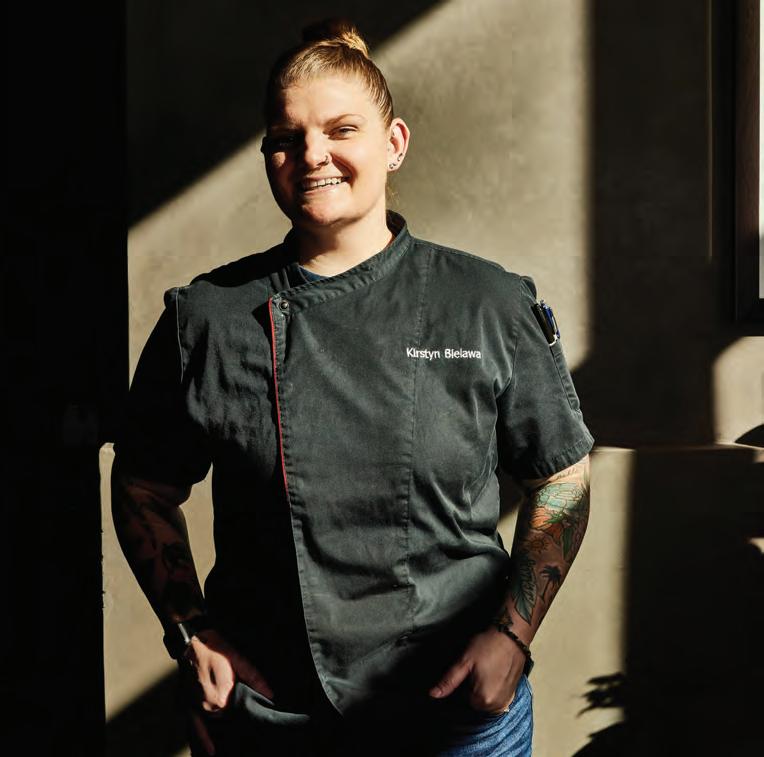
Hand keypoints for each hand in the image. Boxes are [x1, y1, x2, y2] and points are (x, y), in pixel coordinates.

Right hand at [179, 628, 273, 754]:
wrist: (191, 641)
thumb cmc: (215, 649)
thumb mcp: (239, 660)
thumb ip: (254, 678)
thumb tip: (270, 694)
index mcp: (220, 699)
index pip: (238, 716)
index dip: (247, 718)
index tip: (257, 726)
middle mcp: (206, 708)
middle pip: (224, 723)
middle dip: (233, 727)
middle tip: (247, 738)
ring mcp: (194, 708)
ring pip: (208, 729)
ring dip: (215, 739)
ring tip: (222, 750)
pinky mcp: (185, 705)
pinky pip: (192, 727)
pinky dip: (198, 740)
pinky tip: (206, 751)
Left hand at [428, 628, 526, 714]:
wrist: (512, 635)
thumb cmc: (488, 645)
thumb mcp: (464, 661)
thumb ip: (449, 681)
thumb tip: (433, 695)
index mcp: (483, 700)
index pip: (463, 699)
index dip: (464, 682)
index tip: (469, 668)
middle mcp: (496, 706)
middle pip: (475, 701)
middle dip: (474, 686)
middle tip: (478, 667)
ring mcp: (507, 701)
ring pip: (486, 699)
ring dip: (484, 687)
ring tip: (487, 668)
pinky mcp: (513, 694)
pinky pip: (497, 696)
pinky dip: (493, 687)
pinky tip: (494, 672)